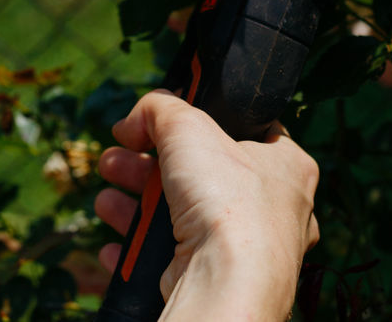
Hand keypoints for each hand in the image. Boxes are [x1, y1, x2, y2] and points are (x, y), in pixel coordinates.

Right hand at [95, 90, 319, 319]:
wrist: (225, 281)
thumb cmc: (227, 200)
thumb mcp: (189, 127)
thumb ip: (161, 109)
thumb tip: (138, 115)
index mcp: (287, 166)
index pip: (247, 131)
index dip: (202, 120)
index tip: (163, 120)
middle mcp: (275, 210)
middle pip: (201, 175)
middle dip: (148, 166)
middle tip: (117, 156)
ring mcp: (247, 250)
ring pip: (184, 218)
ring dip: (136, 207)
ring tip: (104, 199)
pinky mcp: (220, 280)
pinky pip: (174, 260)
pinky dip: (141, 250)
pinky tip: (115, 244)